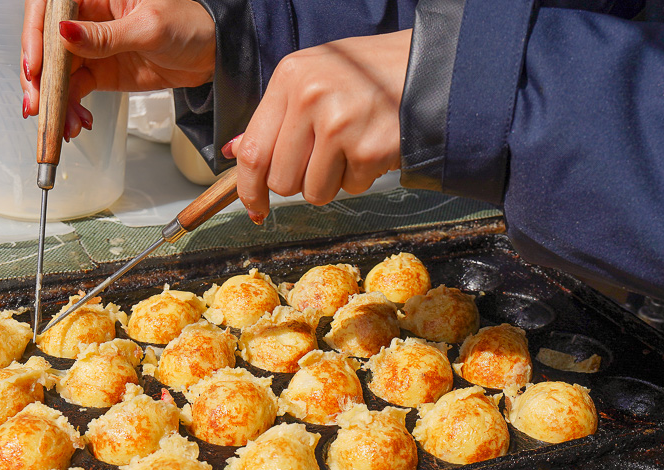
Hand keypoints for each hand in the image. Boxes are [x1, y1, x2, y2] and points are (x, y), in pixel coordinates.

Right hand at [22, 0, 215, 138]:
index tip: (35, 66)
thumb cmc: (188, 24)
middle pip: (46, 45)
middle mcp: (86, 18)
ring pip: (58, 73)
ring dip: (55, 100)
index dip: (35, 36)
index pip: (48, 9)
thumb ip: (105, 36)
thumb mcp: (148, 27)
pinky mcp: (98, 72)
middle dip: (39, 77)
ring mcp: (90, 47)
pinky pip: (75, 91)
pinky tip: (76, 123)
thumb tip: (65, 34)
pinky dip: (72, 109)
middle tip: (37, 104)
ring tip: (64, 124)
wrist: (210, 55)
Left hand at [224, 30, 410, 222]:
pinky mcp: (369, 149)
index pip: (252, 151)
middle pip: (281, 181)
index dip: (248, 189)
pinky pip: (350, 189)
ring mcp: (340, 124)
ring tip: (350, 148)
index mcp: (290, 77)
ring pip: (313, 192)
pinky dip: (361, 177)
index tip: (253, 206)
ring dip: (331, 182)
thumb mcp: (313, 77)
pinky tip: (372, 146)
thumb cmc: (366, 75)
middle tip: (322, 159)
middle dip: (299, 182)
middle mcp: (311, 98)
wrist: (429, 68)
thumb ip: (274, 116)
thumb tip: (234, 151)